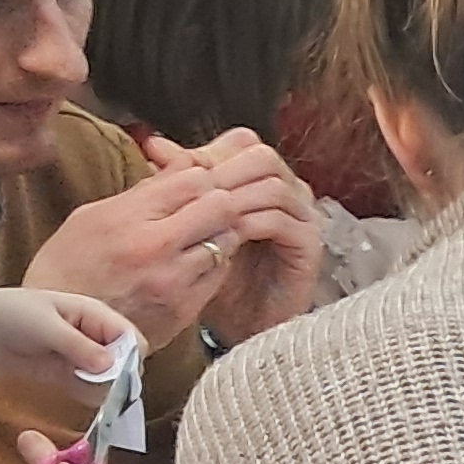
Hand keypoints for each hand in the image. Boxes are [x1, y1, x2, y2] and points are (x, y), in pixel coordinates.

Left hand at [0, 285, 135, 401]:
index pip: (132, 339)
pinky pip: (95, 392)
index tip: (114, 373)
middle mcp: (100, 337)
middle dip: (115, 376)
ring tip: (70, 379)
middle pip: (127, 363)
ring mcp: (89, 358)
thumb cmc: (15, 314)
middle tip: (91, 380)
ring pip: (114, 381)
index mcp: (98, 315)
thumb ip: (79, 346)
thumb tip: (111, 367)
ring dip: (100, 388)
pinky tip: (66, 386)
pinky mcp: (76, 376)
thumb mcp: (47, 326)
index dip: (129, 357)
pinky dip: (87, 395)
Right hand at [25, 161, 265, 339]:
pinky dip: (214, 263)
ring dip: (219, 234)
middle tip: (205, 208)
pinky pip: (221, 274)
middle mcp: (154, 248)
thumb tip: (176, 168)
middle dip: (217, 201)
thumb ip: (139, 194)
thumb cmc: (70, 268)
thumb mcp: (91, 217)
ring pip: (227, 240)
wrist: (62, 330)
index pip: (191, 178)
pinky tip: (194, 263)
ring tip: (198, 236)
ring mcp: (174, 281)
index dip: (197, 176)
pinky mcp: (186, 309)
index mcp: (126, 218)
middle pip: (221, 205)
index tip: (190, 183)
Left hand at [155, 130, 322, 346]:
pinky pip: (280, 222)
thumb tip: (153, 143)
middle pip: (263, 158)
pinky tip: (223, 235)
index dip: (212, 151)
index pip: (244, 144)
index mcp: (263, 179)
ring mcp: (304, 218)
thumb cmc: (216, 269)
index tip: (179, 169)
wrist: (240, 320)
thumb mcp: (189, 219)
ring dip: (234, 198)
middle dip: (224, 171)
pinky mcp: (310, 246)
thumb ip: (176, 180)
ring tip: (204, 214)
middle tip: (193, 190)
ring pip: (273, 186)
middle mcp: (290, 192)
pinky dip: (248, 224)